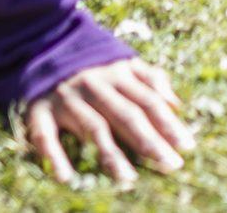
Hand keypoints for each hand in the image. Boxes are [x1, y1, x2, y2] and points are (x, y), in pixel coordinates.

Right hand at [21, 58, 195, 188]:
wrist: (42, 46)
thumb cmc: (93, 65)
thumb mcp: (123, 63)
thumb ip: (151, 79)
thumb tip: (176, 104)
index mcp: (117, 73)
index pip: (149, 101)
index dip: (169, 123)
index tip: (187, 146)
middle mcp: (94, 85)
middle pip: (127, 115)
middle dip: (150, 141)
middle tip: (171, 165)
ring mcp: (67, 99)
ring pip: (93, 128)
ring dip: (111, 154)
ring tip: (128, 179)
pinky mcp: (39, 111)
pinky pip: (46, 136)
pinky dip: (54, 156)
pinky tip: (66, 178)